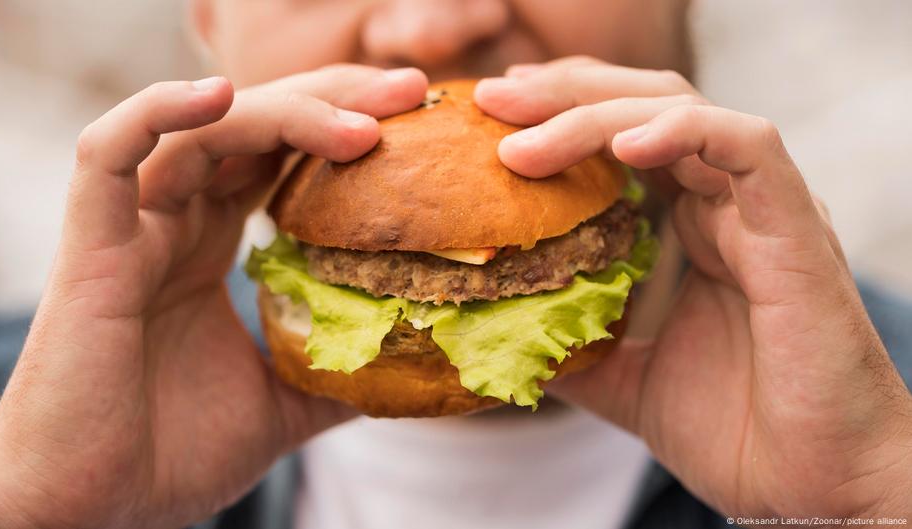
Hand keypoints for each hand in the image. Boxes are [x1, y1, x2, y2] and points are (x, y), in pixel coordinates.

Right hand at [0, 65, 427, 528]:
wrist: (90, 512)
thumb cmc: (168, 456)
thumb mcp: (281, 405)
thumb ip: (335, 374)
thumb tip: (411, 365)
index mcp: (210, 247)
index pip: (280, 157)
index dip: (342, 128)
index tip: (418, 120)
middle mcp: (174, 223)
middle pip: (254, 127)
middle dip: (332, 99)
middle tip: (409, 92)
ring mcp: (132, 229)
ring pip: (201, 130)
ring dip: (283, 111)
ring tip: (361, 120)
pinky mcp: (91, 248)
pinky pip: (108, 154)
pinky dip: (158, 114)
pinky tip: (220, 98)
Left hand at [476, 57, 911, 518]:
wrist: (815, 486)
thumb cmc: (735, 432)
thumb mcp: (622, 379)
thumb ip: (569, 345)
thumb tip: (493, 330)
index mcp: (691, 226)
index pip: (621, 138)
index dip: (557, 116)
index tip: (491, 119)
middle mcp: (725, 205)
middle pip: (641, 108)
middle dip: (562, 96)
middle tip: (492, 100)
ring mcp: (761, 211)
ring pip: (682, 114)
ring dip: (597, 115)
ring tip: (525, 137)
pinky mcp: (795, 229)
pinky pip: (746, 148)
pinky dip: (683, 132)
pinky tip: (625, 145)